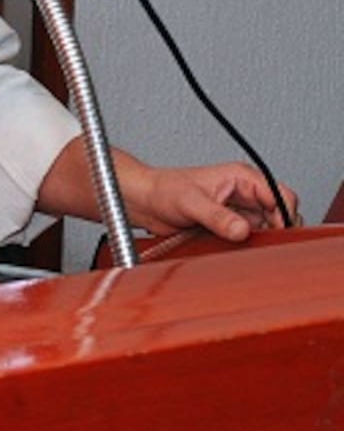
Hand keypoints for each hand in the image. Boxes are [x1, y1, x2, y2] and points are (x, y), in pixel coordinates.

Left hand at [117, 157, 299, 241]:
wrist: (144, 202)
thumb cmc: (162, 190)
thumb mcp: (190, 202)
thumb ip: (217, 216)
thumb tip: (241, 230)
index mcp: (241, 177)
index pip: (281, 195)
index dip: (285, 215)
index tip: (277, 233)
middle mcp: (244, 193)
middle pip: (279, 215)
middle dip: (277, 231)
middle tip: (264, 246)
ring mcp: (239, 211)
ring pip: (268, 229)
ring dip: (263, 241)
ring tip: (248, 250)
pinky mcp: (231, 226)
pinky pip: (252, 239)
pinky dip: (251, 247)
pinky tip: (240, 253)